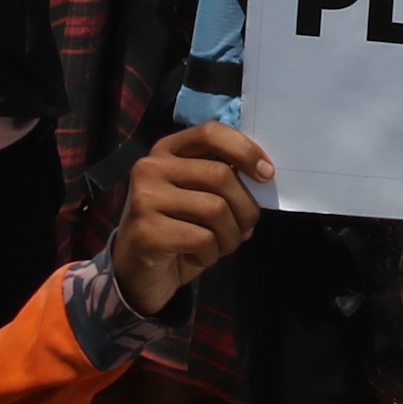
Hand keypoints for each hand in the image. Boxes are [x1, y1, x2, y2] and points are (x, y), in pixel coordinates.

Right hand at [109, 121, 274, 314]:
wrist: (136, 271)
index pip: (210, 132)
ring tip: (221, 246)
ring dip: (231, 236)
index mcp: (166, 150)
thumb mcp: (198, 196)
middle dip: (245, 208)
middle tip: (245, 229)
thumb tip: (263, 177)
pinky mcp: (146, 231)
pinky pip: (202, 239)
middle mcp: (151, 167)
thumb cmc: (177, 229)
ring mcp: (145, 198)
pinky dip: (211, 254)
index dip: (245, 150)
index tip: (266, 174)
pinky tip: (197, 257)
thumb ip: (222, 180)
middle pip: (221, 175)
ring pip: (215, 209)